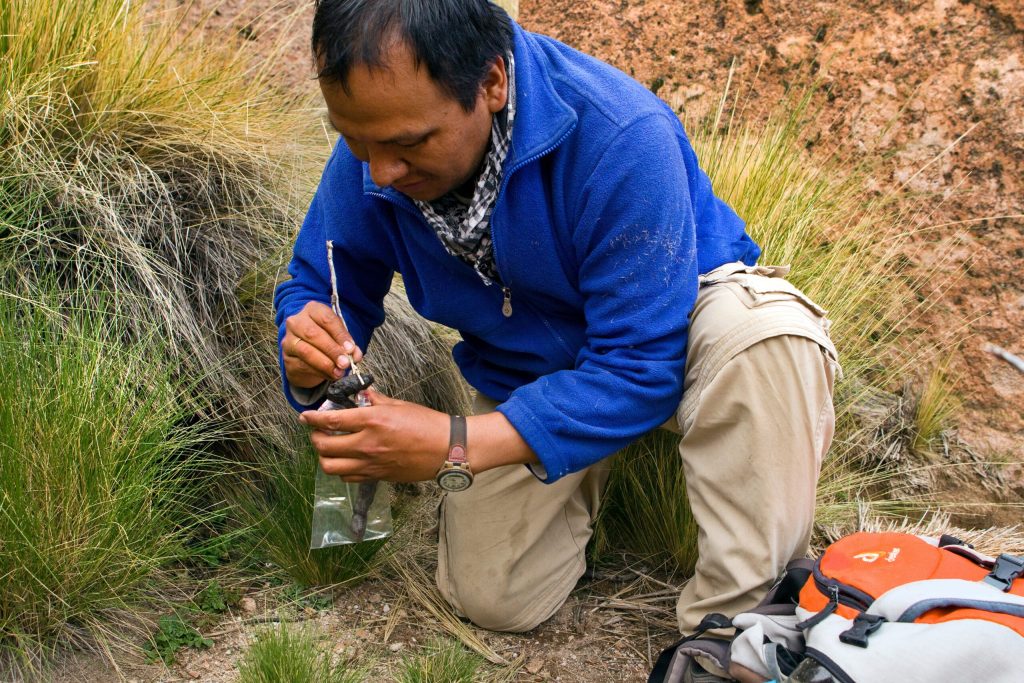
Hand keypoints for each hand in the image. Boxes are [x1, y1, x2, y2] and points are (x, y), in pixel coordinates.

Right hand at [283, 301, 363, 388]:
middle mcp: (296, 322)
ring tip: (339, 372)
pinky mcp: (287, 358)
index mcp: (312, 310)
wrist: (307, 353)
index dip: (340, 334)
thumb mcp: (339, 337)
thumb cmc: (326, 340)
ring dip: (325, 363)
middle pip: (313, 334)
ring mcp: (288, 340)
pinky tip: (330, 375)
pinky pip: (302, 365)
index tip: (350, 348)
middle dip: (332, 350)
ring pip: (306, 351)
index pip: (326, 319)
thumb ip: (348, 345)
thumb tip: (354, 355)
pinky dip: (319, 372)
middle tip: (345, 362)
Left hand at [300, 389, 448, 482]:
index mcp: (373, 420)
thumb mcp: (399, 405)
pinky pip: (348, 478)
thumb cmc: (427, 424)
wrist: (447, 449)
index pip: (331, 420)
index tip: (305, 416)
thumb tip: (360, 394)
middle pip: (325, 446)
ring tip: (329, 448)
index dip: (313, 418)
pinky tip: (346, 460)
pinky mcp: (377, 476)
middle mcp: (367, 444)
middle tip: (317, 432)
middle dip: (315, 438)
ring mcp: (371, 464)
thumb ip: (374, 400)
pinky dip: (341, 469)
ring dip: (324, 456)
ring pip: (331, 466)